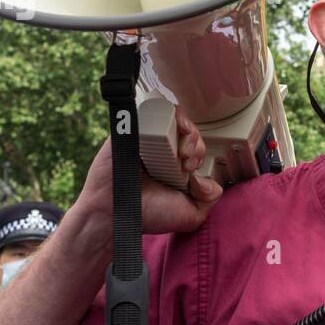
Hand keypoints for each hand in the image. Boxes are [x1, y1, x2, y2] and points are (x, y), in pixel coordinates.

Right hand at [76, 106, 220, 233]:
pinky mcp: (131, 128)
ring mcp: (147, 137)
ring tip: (181, 152)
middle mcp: (162, 149)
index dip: (199, 152)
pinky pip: (150, 110)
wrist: (115, 214)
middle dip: (196, 144)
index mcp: (175, 164)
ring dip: (185, 129)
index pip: (195, 145)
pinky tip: (170, 132)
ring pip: (173, 118)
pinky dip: (165, 115)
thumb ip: (209, 198)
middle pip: (188, 129)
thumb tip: (209, 180)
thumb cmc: (147, 214)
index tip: (192, 170)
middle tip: (187, 163)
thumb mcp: (190, 214)